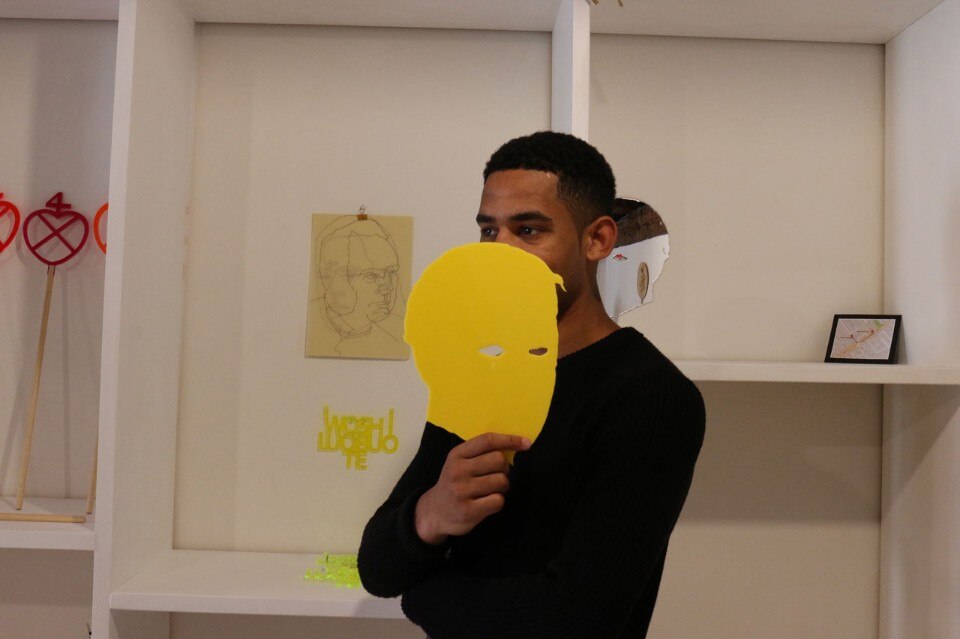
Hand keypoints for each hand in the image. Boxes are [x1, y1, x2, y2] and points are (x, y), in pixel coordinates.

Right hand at [415, 432, 531, 545]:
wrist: (434, 512)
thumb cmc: (455, 483)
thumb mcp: (459, 462)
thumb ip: (480, 453)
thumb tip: (517, 444)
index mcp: (457, 454)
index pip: (487, 440)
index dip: (510, 440)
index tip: (526, 443)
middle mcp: (458, 470)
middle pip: (498, 460)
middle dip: (504, 468)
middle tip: (496, 475)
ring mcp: (462, 491)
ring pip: (501, 481)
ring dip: (502, 486)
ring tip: (490, 490)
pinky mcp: (468, 511)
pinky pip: (498, 501)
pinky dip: (497, 501)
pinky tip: (486, 503)